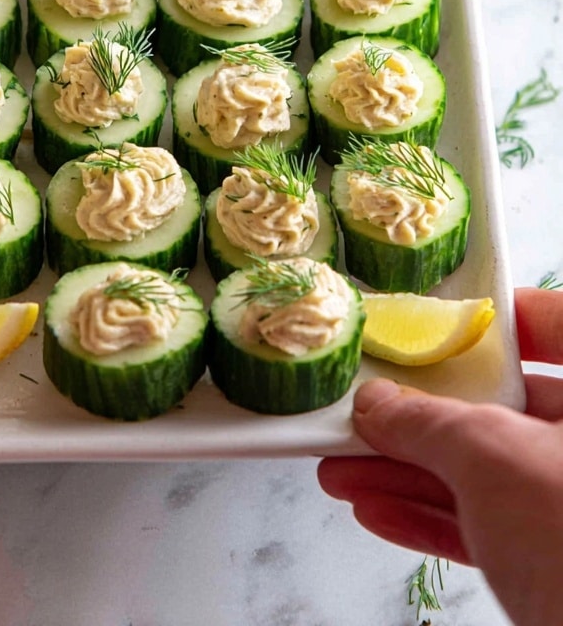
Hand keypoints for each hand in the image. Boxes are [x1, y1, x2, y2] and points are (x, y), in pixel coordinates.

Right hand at [318, 287, 562, 625]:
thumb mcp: (493, 457)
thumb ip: (429, 421)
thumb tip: (382, 405)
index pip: (559, 325)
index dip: (503, 318)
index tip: (447, 322)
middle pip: (511, 408)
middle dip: (427, 413)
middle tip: (370, 408)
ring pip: (493, 476)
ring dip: (411, 471)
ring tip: (345, 466)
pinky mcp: (562, 568)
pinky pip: (494, 530)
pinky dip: (435, 519)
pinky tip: (378, 509)